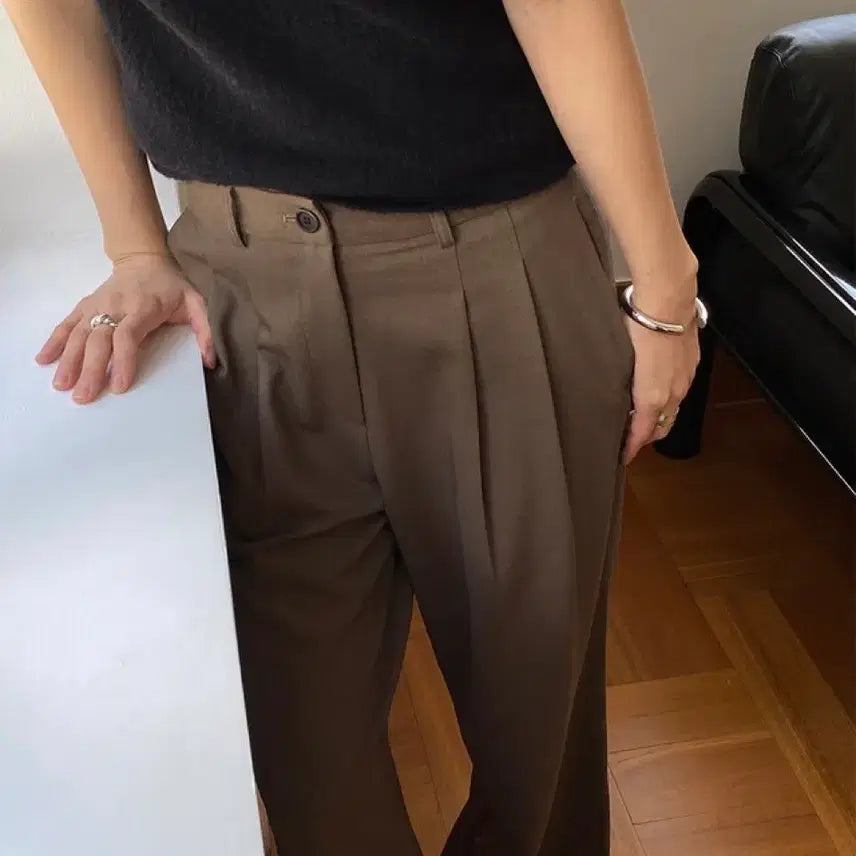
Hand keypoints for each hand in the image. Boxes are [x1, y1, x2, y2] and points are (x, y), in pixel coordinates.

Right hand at [35, 252, 214, 403]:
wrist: (145, 258)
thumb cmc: (172, 286)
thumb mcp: (197, 303)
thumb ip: (205, 331)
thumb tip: (211, 362)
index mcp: (142, 308)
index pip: (128, 336)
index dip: (122, 361)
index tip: (118, 386)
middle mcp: (115, 306)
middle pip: (98, 340)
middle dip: (89, 369)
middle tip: (83, 397)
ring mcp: (97, 305)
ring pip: (78, 333)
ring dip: (68, 360)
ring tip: (61, 386)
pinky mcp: (86, 305)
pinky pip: (67, 324)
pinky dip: (54, 341)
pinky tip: (44, 360)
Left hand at [622, 313, 699, 464]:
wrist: (667, 303)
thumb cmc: (637, 329)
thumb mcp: (620, 362)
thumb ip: (619, 386)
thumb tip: (613, 397)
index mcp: (651, 397)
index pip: (642, 433)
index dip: (632, 447)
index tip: (623, 456)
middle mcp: (672, 394)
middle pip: (661, 426)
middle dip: (647, 437)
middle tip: (632, 439)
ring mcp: (685, 379)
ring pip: (673, 410)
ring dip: (659, 418)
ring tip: (643, 418)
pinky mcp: (692, 365)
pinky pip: (681, 391)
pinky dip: (669, 399)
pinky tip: (658, 390)